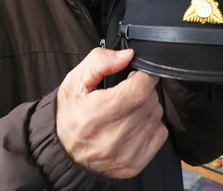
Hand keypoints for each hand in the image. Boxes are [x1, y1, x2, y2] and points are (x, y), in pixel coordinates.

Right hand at [56, 48, 167, 178]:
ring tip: (127, 109)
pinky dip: (151, 125)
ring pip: (156, 116)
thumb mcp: (76, 81)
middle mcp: (111, 138)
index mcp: (96, 114)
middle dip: (143, 91)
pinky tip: (134, 124)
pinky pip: (160, 134)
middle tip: (127, 93)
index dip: (142, 77)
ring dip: (147, 108)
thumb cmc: (69, 114)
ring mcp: (124, 154)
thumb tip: (128, 56)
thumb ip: (101, 62)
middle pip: (149, 102)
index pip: (139, 89)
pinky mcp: (134, 166)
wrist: (62, 152)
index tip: (135, 75)